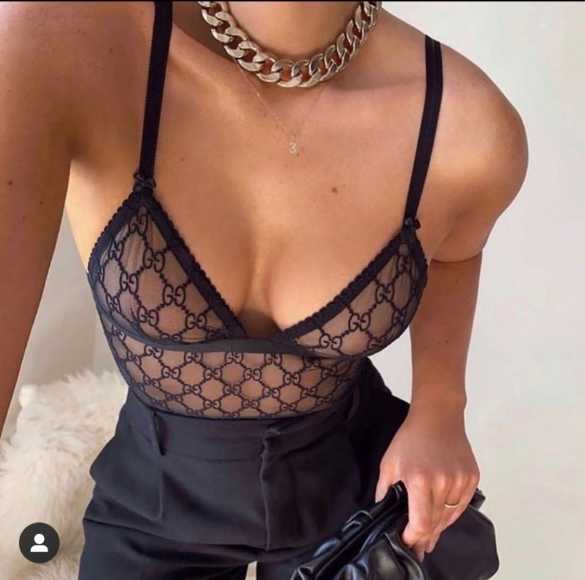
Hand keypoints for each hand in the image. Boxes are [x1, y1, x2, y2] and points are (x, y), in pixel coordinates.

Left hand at [374, 400, 479, 562]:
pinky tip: (442, 517)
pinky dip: (451, 513)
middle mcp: (444, 483)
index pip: (421, 523)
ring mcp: (460, 480)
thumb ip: (384, 490)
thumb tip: (382, 511)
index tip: (405, 541)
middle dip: (425, 537)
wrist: (437, 417)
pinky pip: (461, 505)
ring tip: (429, 536)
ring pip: (450, 517)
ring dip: (439, 527)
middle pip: (436, 524)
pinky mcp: (472, 478)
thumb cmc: (410, 438)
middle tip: (417, 546)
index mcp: (420, 480)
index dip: (413, 538)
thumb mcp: (389, 462)